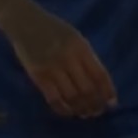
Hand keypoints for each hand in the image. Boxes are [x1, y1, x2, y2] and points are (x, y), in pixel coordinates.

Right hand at [0, 3, 115, 117]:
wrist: (25, 23)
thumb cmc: (55, 30)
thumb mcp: (77, 39)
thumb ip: (87, 58)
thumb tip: (100, 83)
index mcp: (82, 48)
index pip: (99, 75)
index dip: (107, 91)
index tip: (112, 103)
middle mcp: (69, 59)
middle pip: (87, 89)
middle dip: (95, 104)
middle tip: (98, 112)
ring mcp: (52, 68)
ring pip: (71, 96)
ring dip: (81, 108)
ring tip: (86, 114)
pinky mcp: (37, 76)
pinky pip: (53, 98)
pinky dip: (63, 108)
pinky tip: (68, 112)